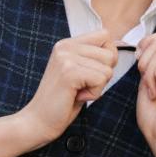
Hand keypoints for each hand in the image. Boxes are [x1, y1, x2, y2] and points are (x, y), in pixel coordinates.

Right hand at [21, 29, 117, 143]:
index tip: (89, 74)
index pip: (105, 35)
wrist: (39, 121)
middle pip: (110, 54)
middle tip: (81, 86)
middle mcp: (66, 45)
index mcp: (67, 43)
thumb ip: (92, 58)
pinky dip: (94, 94)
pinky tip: (77, 97)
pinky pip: (101, 79)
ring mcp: (66, 57)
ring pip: (107, 69)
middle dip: (103, 75)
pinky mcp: (69, 72)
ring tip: (77, 91)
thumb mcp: (79, 72)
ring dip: (97, 86)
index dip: (107, 57)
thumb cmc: (62, 101)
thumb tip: (117, 49)